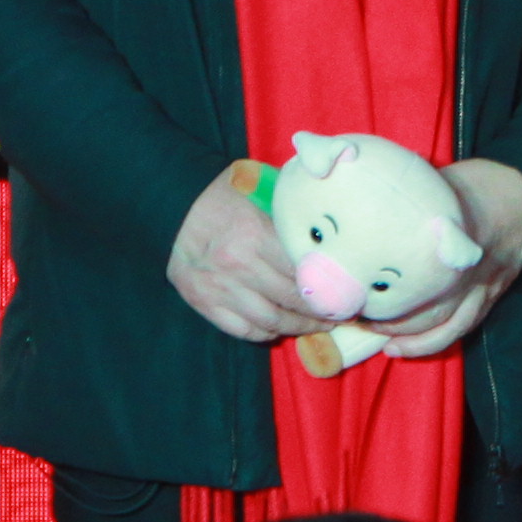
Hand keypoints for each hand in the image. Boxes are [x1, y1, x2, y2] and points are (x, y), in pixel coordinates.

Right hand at [171, 166, 330, 345]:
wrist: (174, 205)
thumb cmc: (225, 193)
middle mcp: (238, 266)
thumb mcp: (261, 189)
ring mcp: (219, 288)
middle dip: (320, 312)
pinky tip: (280, 328)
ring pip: (270, 321)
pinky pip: (243, 329)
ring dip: (298, 328)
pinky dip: (265, 333)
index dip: (329, 288)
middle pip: (291, 300)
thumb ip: (291, 211)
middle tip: (339, 314)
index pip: (303, 272)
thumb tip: (329, 225)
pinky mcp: (203, 302)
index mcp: (256, 235)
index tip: (347, 294)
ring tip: (316, 326)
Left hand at [365, 159, 521, 360]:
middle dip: (388, 317)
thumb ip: (412, 200)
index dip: (383, 284)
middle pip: (427, 305)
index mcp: (455, 237)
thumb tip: (366, 201)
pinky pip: (461, 327)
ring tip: (377, 338)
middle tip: (354, 314)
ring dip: (408, 337)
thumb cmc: (479, 185)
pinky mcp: (490, 297)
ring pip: (445, 324)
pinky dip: (431, 342)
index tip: (352, 286)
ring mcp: (482, 287)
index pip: (415, 268)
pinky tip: (402, 348)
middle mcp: (468, 269)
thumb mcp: (440, 182)